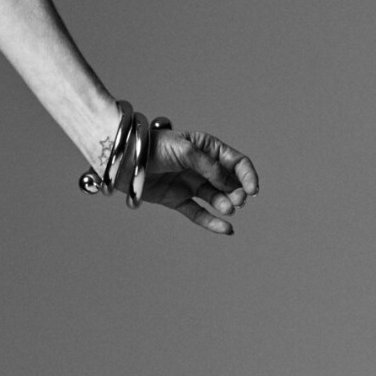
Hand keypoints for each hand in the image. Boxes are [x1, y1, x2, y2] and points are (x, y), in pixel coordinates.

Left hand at [139, 126, 259, 235]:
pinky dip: (212, 222)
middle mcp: (202, 167)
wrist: (123, 159)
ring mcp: (190, 184)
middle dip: (237, 192)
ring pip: (216, 198)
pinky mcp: (178, 200)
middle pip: (229, 182)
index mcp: (207, 148)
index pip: (236, 162)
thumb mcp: (185, 150)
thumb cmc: (153, 146)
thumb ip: (209, 167)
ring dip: (225, 204)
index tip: (253, 190)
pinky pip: (199, 213)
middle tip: (237, 200)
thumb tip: (229, 185)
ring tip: (227, 209)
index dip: (247, 176)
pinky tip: (226, 229)